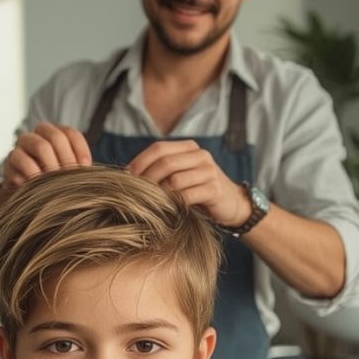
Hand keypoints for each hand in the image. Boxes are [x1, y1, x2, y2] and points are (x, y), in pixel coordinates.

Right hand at [1, 123, 91, 187]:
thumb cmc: (50, 185)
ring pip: (39, 145)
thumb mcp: (67, 175)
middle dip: (66, 158)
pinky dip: (32, 175)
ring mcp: (21, 148)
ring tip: (55, 182)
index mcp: (53, 136)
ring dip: (52, 165)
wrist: (24, 199)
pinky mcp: (9, 163)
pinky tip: (37, 187)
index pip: (70, 133)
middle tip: (69, 177)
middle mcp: (36, 137)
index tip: (85, 168)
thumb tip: (88, 171)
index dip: (80, 149)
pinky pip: (21, 161)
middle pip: (55, 136)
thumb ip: (77, 169)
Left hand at [126, 140, 250, 226]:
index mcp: (189, 148)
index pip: (159, 148)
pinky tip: (169, 209)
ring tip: (152, 203)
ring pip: (175, 180)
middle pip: (166, 163)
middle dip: (148, 179)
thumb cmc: (198, 190)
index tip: (127, 177)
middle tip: (137, 193)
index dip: (140, 161)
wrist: (231, 203)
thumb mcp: (180, 175)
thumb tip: (127, 174)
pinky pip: (187, 195)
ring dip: (160, 193)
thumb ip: (161, 170)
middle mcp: (200, 155)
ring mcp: (209, 171)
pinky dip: (174, 203)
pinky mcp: (214, 189)